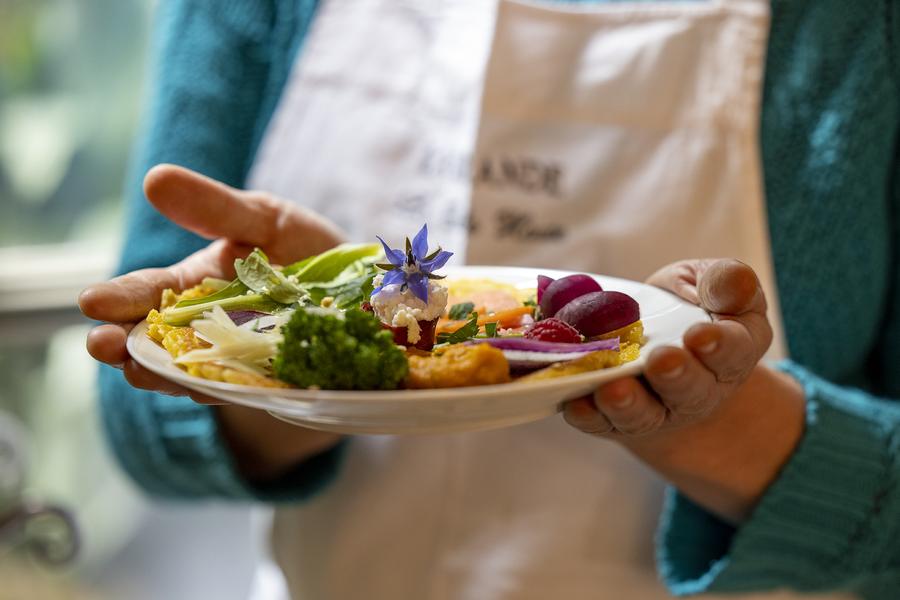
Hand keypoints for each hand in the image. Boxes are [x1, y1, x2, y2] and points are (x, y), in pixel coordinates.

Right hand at [79, 164, 343, 479]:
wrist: (368, 289)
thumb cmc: (304, 250)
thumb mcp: (264, 219)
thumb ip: (215, 208)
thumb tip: (154, 179)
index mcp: (196, 288)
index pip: (148, 294)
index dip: (120, 298)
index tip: (90, 300)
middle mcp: (209, 331)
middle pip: (158, 344)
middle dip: (127, 346)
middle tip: (102, 344)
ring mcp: (240, 363)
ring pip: (194, 374)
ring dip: (167, 375)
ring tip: (143, 371)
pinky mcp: (277, 386)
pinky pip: (251, 391)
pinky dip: (233, 389)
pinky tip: (216, 385)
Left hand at [564, 259, 772, 438]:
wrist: (657, 342)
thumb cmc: (690, 305)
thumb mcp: (711, 283)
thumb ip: (726, 282)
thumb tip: (735, 281)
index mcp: (732, 353)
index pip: (732, 352)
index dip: (718, 345)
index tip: (699, 334)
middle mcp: (698, 391)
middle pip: (689, 391)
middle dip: (674, 376)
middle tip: (660, 360)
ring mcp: (656, 409)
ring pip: (644, 415)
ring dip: (627, 404)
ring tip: (613, 389)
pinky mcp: (615, 419)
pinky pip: (601, 422)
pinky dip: (587, 414)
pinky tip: (573, 402)